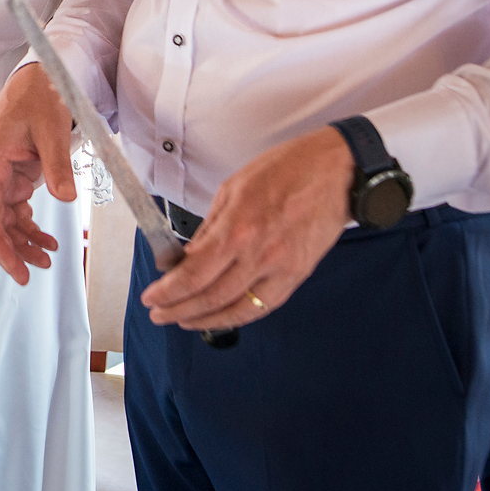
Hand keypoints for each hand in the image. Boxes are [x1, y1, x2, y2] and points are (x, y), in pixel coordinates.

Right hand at [0, 65, 71, 283]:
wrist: (39, 79)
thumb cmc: (38, 96)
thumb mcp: (52, 129)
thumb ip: (57, 166)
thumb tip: (65, 199)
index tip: (14, 267)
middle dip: (12, 249)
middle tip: (33, 273)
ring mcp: (0, 177)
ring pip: (6, 220)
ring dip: (24, 241)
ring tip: (47, 259)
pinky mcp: (14, 178)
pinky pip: (18, 210)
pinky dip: (31, 227)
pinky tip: (49, 242)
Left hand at [138, 127, 354, 330]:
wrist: (337, 171)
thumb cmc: (288, 169)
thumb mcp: (233, 188)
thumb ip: (209, 228)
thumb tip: (187, 257)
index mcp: (239, 229)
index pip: (194, 274)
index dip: (168, 291)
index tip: (152, 297)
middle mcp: (259, 255)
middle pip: (210, 297)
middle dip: (178, 310)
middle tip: (160, 314)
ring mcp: (281, 269)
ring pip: (237, 310)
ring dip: (205, 320)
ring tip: (184, 320)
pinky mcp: (298, 275)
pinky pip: (264, 306)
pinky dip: (239, 315)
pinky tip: (222, 316)